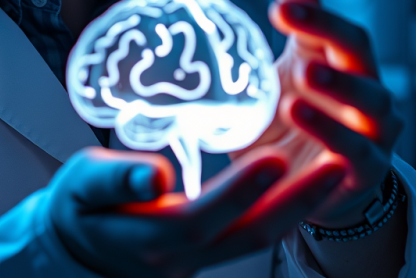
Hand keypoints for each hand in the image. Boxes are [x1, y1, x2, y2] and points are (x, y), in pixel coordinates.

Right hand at [48, 146, 345, 277]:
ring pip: (260, 236)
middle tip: (339, 165)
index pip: (205, 217)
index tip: (276, 156)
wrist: (76, 252)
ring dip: (301, 205)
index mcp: (150, 238)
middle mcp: (185, 257)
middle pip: (252, 235)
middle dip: (299, 202)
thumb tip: (156, 175)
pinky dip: (284, 206)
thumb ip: (114, 179)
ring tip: (337, 167)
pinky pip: (253, 231)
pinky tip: (305, 178)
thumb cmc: (77, 208)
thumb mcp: (79, 186)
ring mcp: (201, 259)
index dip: (241, 191)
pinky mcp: (209, 250)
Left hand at [231, 0, 403, 227]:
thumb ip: (298, 19)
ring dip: (338, 88)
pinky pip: (357, 152)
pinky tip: (303, 120)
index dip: (314, 14)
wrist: (305, 182)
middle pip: (359, 53)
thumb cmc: (299, 112)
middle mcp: (367, 89)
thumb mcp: (291, 63)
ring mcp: (373, 130)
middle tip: (290, 22)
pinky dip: (332, 136)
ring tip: (300, 81)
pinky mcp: (367, 170)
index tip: (277, 7)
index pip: (340, 29)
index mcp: (346, 61)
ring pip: (369, 103)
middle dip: (329, 33)